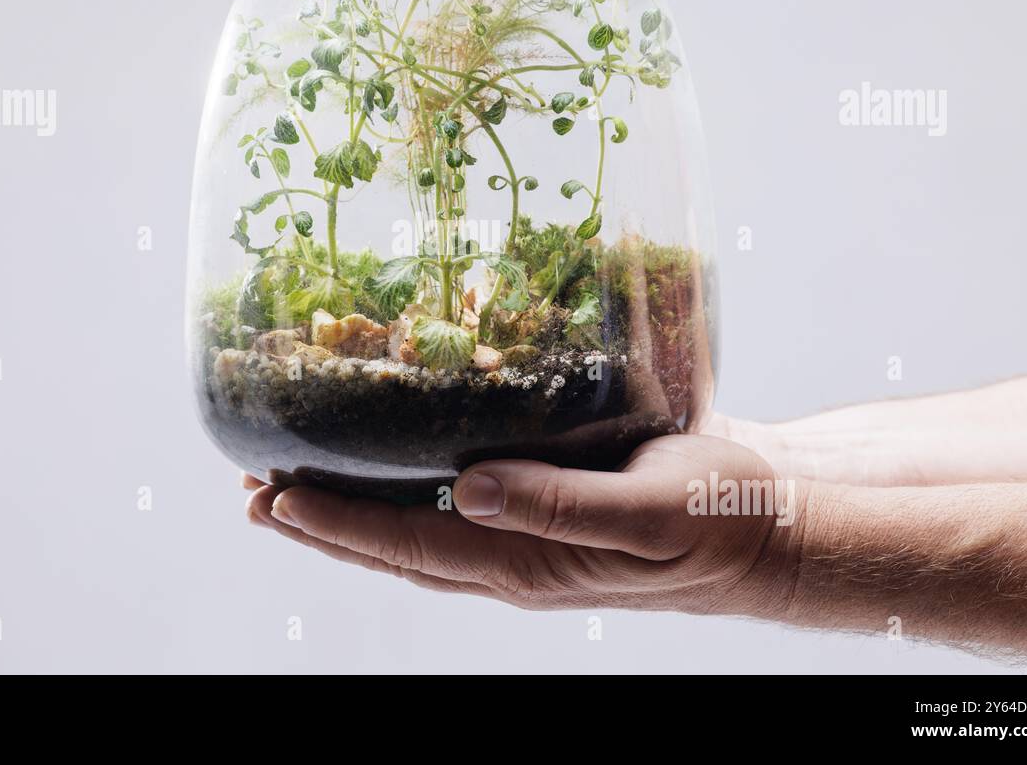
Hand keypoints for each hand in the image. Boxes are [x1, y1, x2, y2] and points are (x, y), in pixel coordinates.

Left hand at [245, 434, 800, 615]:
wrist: (772, 522)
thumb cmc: (719, 513)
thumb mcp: (649, 508)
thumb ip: (561, 506)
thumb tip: (467, 491)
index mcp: (526, 564)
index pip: (408, 547)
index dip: (337, 524)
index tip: (273, 500)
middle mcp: (514, 557)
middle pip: (395, 544)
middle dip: (322, 522)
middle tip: (254, 492)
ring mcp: (528, 536)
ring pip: (418, 527)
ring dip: (354, 508)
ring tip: (297, 483)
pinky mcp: (547, 505)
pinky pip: (459, 503)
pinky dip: (408, 487)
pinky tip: (395, 462)